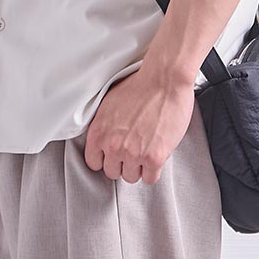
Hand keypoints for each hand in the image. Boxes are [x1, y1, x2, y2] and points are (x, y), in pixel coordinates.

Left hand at [83, 64, 196, 184]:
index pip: (93, 163)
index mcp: (98, 132)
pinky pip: (150, 178)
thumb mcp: (109, 103)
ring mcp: (133, 154)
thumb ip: (104, 126)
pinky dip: (154, 169)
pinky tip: (157, 154)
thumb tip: (105, 138)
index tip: (114, 155)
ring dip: (139, 167)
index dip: (106, 158)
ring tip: (147, 149)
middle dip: (123, 162)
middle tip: (134, 149)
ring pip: (131, 177)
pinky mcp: (154, 158)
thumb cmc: (140, 85)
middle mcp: (113, 146)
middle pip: (113, 172)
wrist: (164, 79)